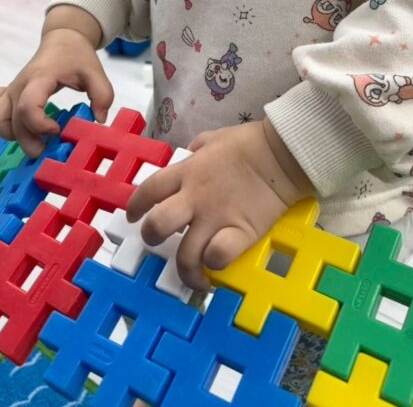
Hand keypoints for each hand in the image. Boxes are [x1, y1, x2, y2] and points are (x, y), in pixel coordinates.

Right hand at [0, 28, 113, 157]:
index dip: (39, 125)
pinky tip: (18, 127)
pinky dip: (0, 124)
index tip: (57, 130)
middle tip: (49, 149)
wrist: (62, 40)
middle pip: (12, 121)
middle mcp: (20, 85)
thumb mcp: (95, 72)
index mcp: (40, 78)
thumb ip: (102, 95)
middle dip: (28, 142)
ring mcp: (12, 90)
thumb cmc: (76, 57)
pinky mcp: (9, 95)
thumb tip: (98, 120)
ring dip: (11, 135)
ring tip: (34, 138)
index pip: (27, 106)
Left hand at [126, 119, 313, 290]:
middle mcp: (194, 198)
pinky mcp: (239, 233)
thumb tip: (192, 152)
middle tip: (159, 243)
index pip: (149, 190)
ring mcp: (215, 218)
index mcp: (187, 172)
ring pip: (185, 255)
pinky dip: (214, 264)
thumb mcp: (215, 138)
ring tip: (193, 275)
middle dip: (152, 238)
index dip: (135, 206)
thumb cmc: (248, 143)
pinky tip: (218, 265)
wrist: (280, 154)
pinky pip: (217, 258)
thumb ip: (198, 149)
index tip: (133, 217)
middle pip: (157, 226)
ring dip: (185, 270)